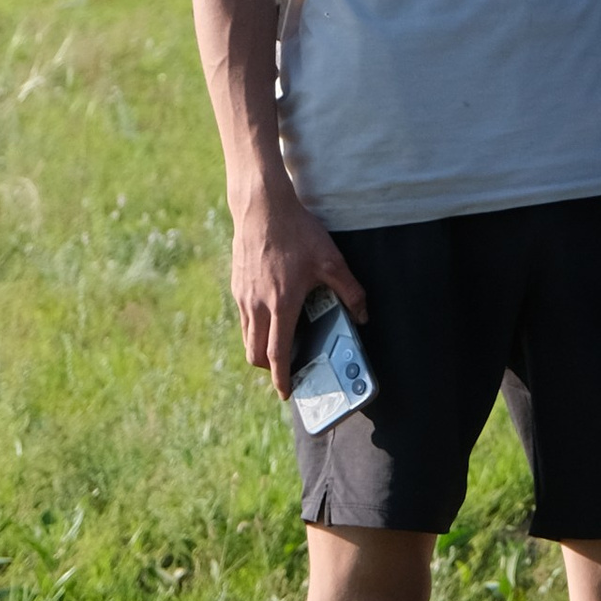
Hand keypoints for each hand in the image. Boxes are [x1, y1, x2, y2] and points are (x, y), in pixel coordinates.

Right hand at [230, 180, 367, 397]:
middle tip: (286, 370)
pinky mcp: (237, 284)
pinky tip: (272, 316)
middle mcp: (256, 305)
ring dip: (260, 348)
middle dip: (269, 369)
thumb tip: (363, 315)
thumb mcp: (331, 261)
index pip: (276, 354)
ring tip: (280, 345)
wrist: (262, 207)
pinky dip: (254, 327)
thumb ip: (350, 291)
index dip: (281, 378)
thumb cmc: (297, 233)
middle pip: (254, 353)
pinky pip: (243, 317)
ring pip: (246, 336)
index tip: (286, 392)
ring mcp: (243, 295)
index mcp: (281, 304)